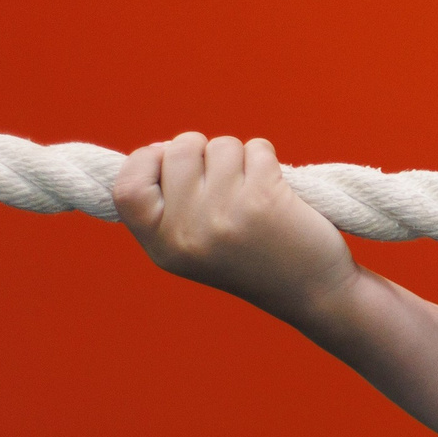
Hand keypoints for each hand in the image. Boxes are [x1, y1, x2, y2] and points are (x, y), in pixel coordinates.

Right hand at [112, 132, 355, 315]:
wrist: (312, 292)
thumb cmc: (253, 257)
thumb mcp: (195, 245)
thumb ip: (169, 206)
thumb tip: (160, 147)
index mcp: (162, 247)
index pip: (126, 188)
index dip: (145, 161)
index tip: (169, 162)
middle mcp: (187, 233)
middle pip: (177, 149)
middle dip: (203, 150)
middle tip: (226, 179)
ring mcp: (223, 216)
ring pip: (220, 144)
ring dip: (240, 156)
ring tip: (253, 190)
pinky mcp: (262, 200)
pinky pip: (256, 147)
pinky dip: (267, 158)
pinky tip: (275, 189)